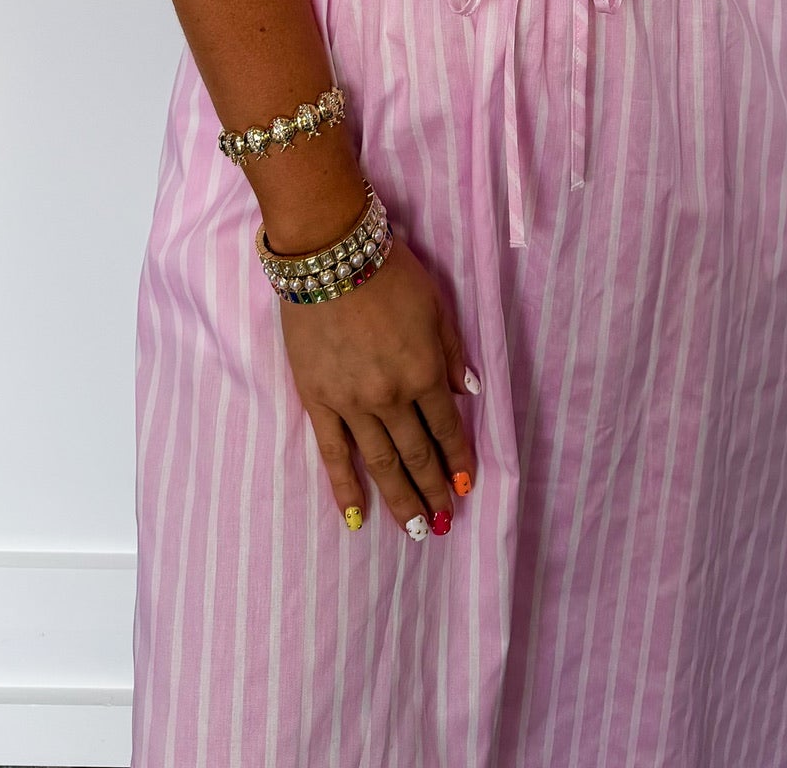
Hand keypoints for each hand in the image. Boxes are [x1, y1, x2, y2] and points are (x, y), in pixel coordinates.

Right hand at [276, 233, 477, 539]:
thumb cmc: (389, 271)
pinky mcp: (318, 400)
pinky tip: (356, 516)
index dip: (458, 459)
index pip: (446, 428)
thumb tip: (469, 392)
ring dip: (400, 499)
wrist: (329, 255)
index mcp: (424, 372)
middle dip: (433, 489)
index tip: (466, 486)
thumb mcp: (436, 305)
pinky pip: (333, 453)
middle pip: (417, 454)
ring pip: (381, 463)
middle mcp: (391, 397)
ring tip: (414, 530)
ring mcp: (352, 403)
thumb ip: (453, 351)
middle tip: (443, 522)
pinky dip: (345, 487)